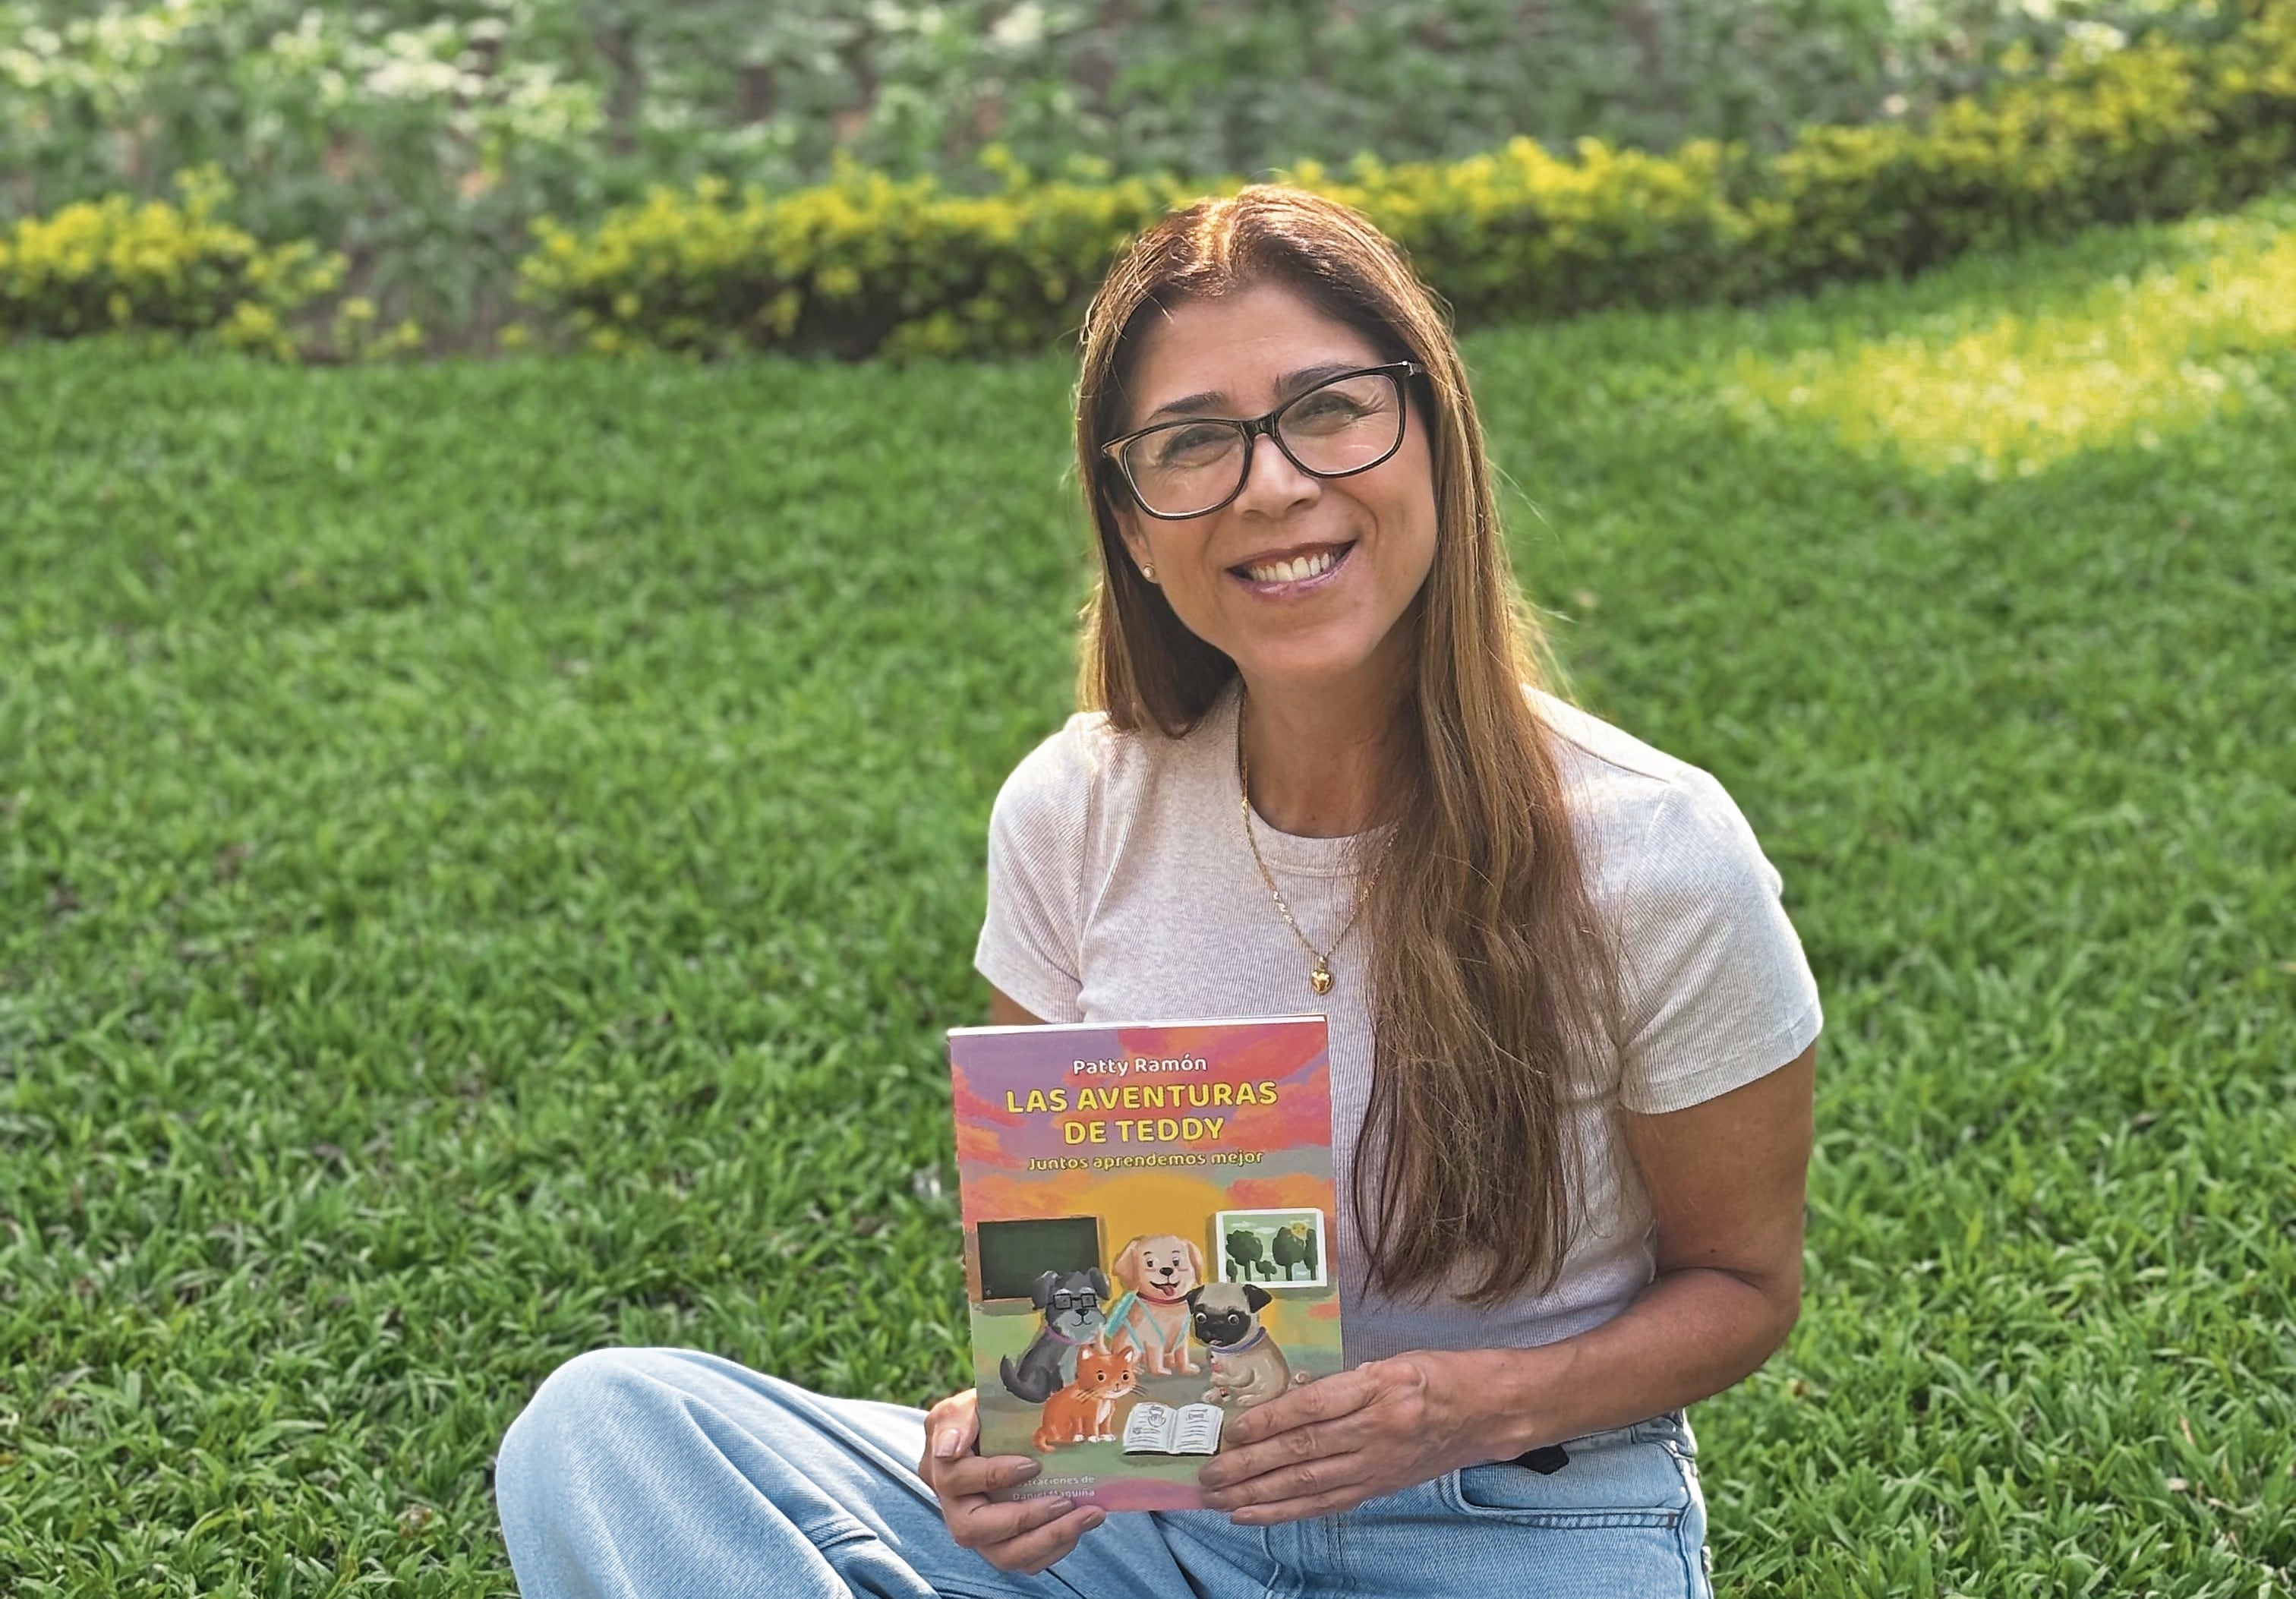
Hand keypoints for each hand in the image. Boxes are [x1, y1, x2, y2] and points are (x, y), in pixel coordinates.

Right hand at [915, 1388, 1105, 1573]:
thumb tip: (949, 1448)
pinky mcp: (1003, 1544)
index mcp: (940, 1468)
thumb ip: (957, 1419)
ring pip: (1003, 1555)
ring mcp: (979, 1531)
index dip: (993, 1475)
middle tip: (1064, 1501)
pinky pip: (1025, 1560)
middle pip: (973, 1530)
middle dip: (1023, 1518)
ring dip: (1048, 1539)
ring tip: (1088, 1516)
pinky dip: (1055, 1548)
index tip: (1032, 1464)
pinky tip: (1080, 1525)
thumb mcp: (966, 1405)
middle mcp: (953, 1507)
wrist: (1000, 1432)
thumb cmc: (983, 1416)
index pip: (955, 1480)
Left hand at [1194, 1353, 1485, 1523]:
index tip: (1232, 1431)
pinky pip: (1327, 1502)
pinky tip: (1256, 1513)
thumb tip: (1283, 1401)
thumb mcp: (1392, 1361)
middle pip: (1304, 1452)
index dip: (1269, 1420)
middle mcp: (1379, 1429)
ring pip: (1310, 1485)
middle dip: (1251, 1466)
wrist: (1489, 1412)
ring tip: (1220, 1500)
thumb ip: (1343, 1382)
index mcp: (1381, 1386)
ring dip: (1259, 1495)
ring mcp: (1379, 1463)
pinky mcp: (1380, 1486)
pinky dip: (1288, 1510)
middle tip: (1210, 1475)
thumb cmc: (1439, 1376)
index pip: (1314, 1407)